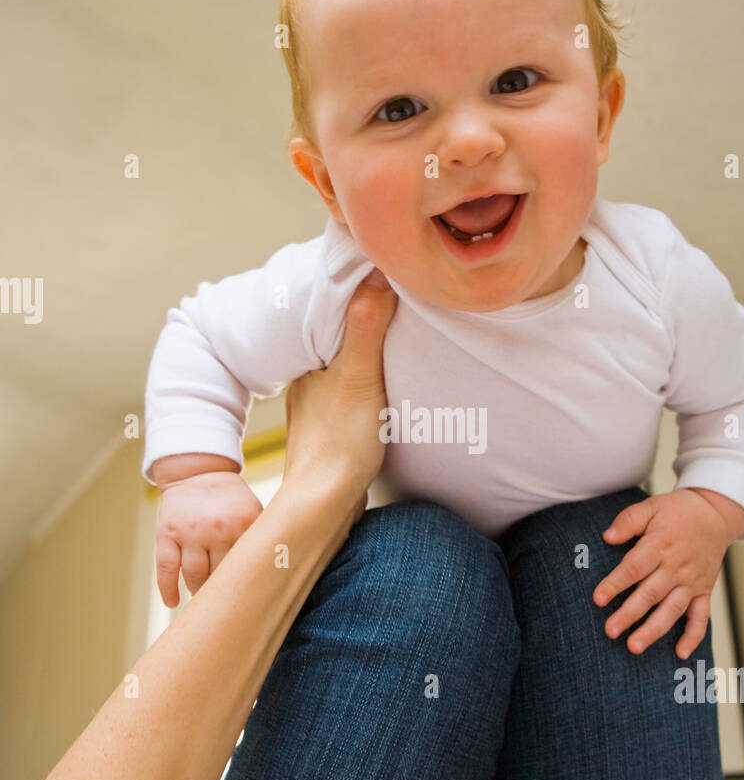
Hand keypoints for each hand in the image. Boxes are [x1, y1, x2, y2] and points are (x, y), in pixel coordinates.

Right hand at [156, 471, 263, 606]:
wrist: (198, 473)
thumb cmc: (232, 500)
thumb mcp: (254, 511)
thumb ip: (265, 538)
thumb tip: (283, 574)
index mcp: (243, 523)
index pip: (249, 564)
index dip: (252, 587)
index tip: (256, 607)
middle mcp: (216, 529)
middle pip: (220, 574)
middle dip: (223, 595)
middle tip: (229, 612)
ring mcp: (190, 532)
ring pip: (193, 574)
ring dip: (199, 594)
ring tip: (204, 605)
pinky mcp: (166, 533)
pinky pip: (166, 566)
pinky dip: (167, 588)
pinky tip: (172, 603)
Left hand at [281, 268, 397, 519]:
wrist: (324, 505)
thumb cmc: (340, 442)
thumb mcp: (359, 378)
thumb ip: (366, 327)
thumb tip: (376, 274)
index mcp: (308, 362)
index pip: (333, 316)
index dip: (356, 298)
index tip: (385, 280)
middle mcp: (307, 383)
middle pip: (340, 343)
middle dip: (364, 328)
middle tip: (399, 308)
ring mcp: (318, 410)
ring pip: (346, 372)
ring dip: (368, 362)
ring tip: (398, 348)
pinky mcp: (332, 434)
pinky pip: (353, 399)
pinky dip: (370, 390)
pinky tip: (386, 396)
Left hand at [591, 487, 743, 658]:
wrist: (715, 514)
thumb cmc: (676, 512)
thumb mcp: (650, 506)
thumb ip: (628, 521)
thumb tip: (607, 537)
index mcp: (660, 545)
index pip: (634, 568)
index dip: (615, 584)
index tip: (598, 599)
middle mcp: (677, 567)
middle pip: (650, 594)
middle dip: (630, 614)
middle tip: (610, 631)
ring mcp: (692, 581)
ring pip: (672, 610)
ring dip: (654, 630)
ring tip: (634, 646)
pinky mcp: (704, 591)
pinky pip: (701, 617)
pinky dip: (693, 636)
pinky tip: (681, 654)